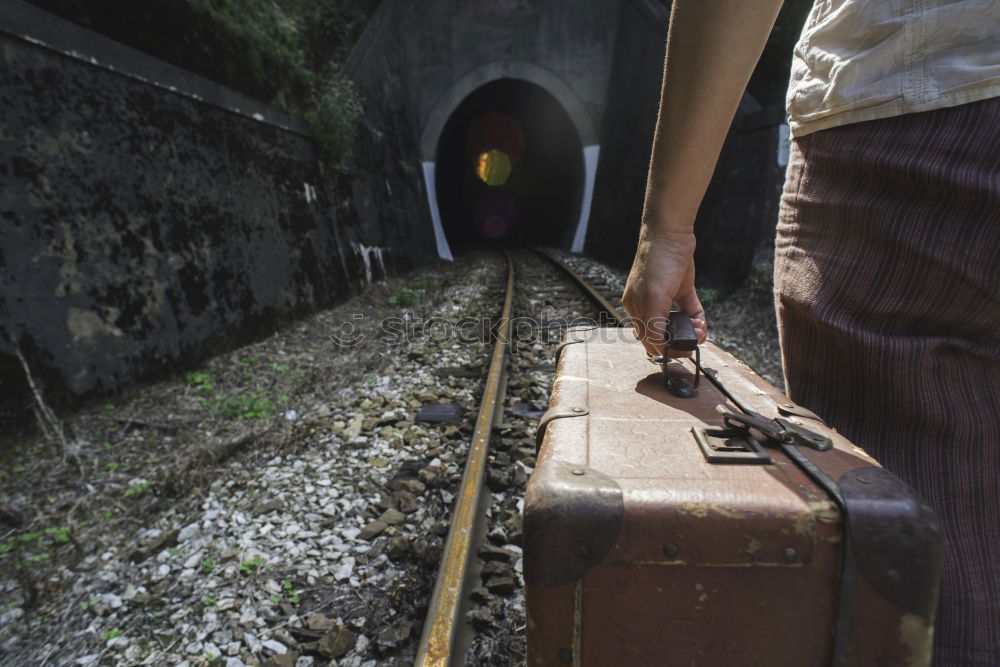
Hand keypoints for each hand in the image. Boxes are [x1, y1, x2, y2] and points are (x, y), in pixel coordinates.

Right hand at [621, 229, 706, 356]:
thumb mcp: (653, 299)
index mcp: (636, 308)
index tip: (682, 351)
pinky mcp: (681, 289)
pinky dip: (697, 319)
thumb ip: (654, 325)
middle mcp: (648, 304)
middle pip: (664, 332)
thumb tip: (658, 348)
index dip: (665, 348)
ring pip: (678, 323)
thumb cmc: (657, 261)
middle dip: (680, 339)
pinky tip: (703, 323)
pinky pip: (690, 310)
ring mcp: (666, 296)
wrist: (670, 232)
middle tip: (694, 341)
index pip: (648, 338)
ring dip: (691, 330)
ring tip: (700, 329)